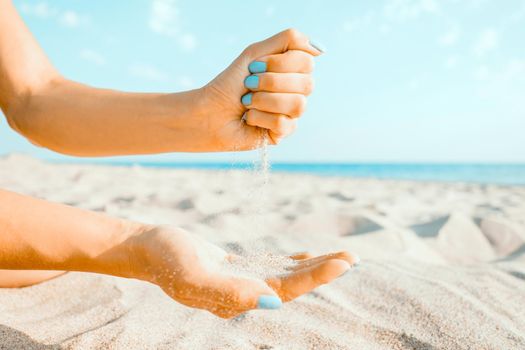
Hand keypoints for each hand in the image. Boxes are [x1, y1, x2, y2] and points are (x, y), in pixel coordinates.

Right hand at [128, 225, 356, 318]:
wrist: (147, 248)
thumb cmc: (166, 258)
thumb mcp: (192, 274)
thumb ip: (228, 292)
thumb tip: (272, 304)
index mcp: (237, 300)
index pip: (285, 292)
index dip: (315, 277)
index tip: (343, 262)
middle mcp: (243, 296)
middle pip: (292, 286)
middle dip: (323, 272)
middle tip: (354, 258)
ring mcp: (242, 282)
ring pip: (286, 277)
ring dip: (313, 267)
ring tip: (342, 257)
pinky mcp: (238, 269)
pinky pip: (272, 268)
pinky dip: (292, 262)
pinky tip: (306, 256)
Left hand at [201, 28, 322, 149]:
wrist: (208, 113)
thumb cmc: (230, 84)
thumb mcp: (255, 53)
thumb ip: (288, 41)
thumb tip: (319, 49)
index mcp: (292, 71)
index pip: (307, 62)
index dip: (280, 64)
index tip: (255, 66)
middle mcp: (296, 92)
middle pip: (307, 84)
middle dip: (271, 82)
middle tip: (248, 85)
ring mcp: (291, 113)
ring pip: (298, 105)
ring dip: (264, 101)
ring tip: (247, 103)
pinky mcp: (282, 133)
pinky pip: (283, 123)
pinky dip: (260, 118)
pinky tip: (249, 119)